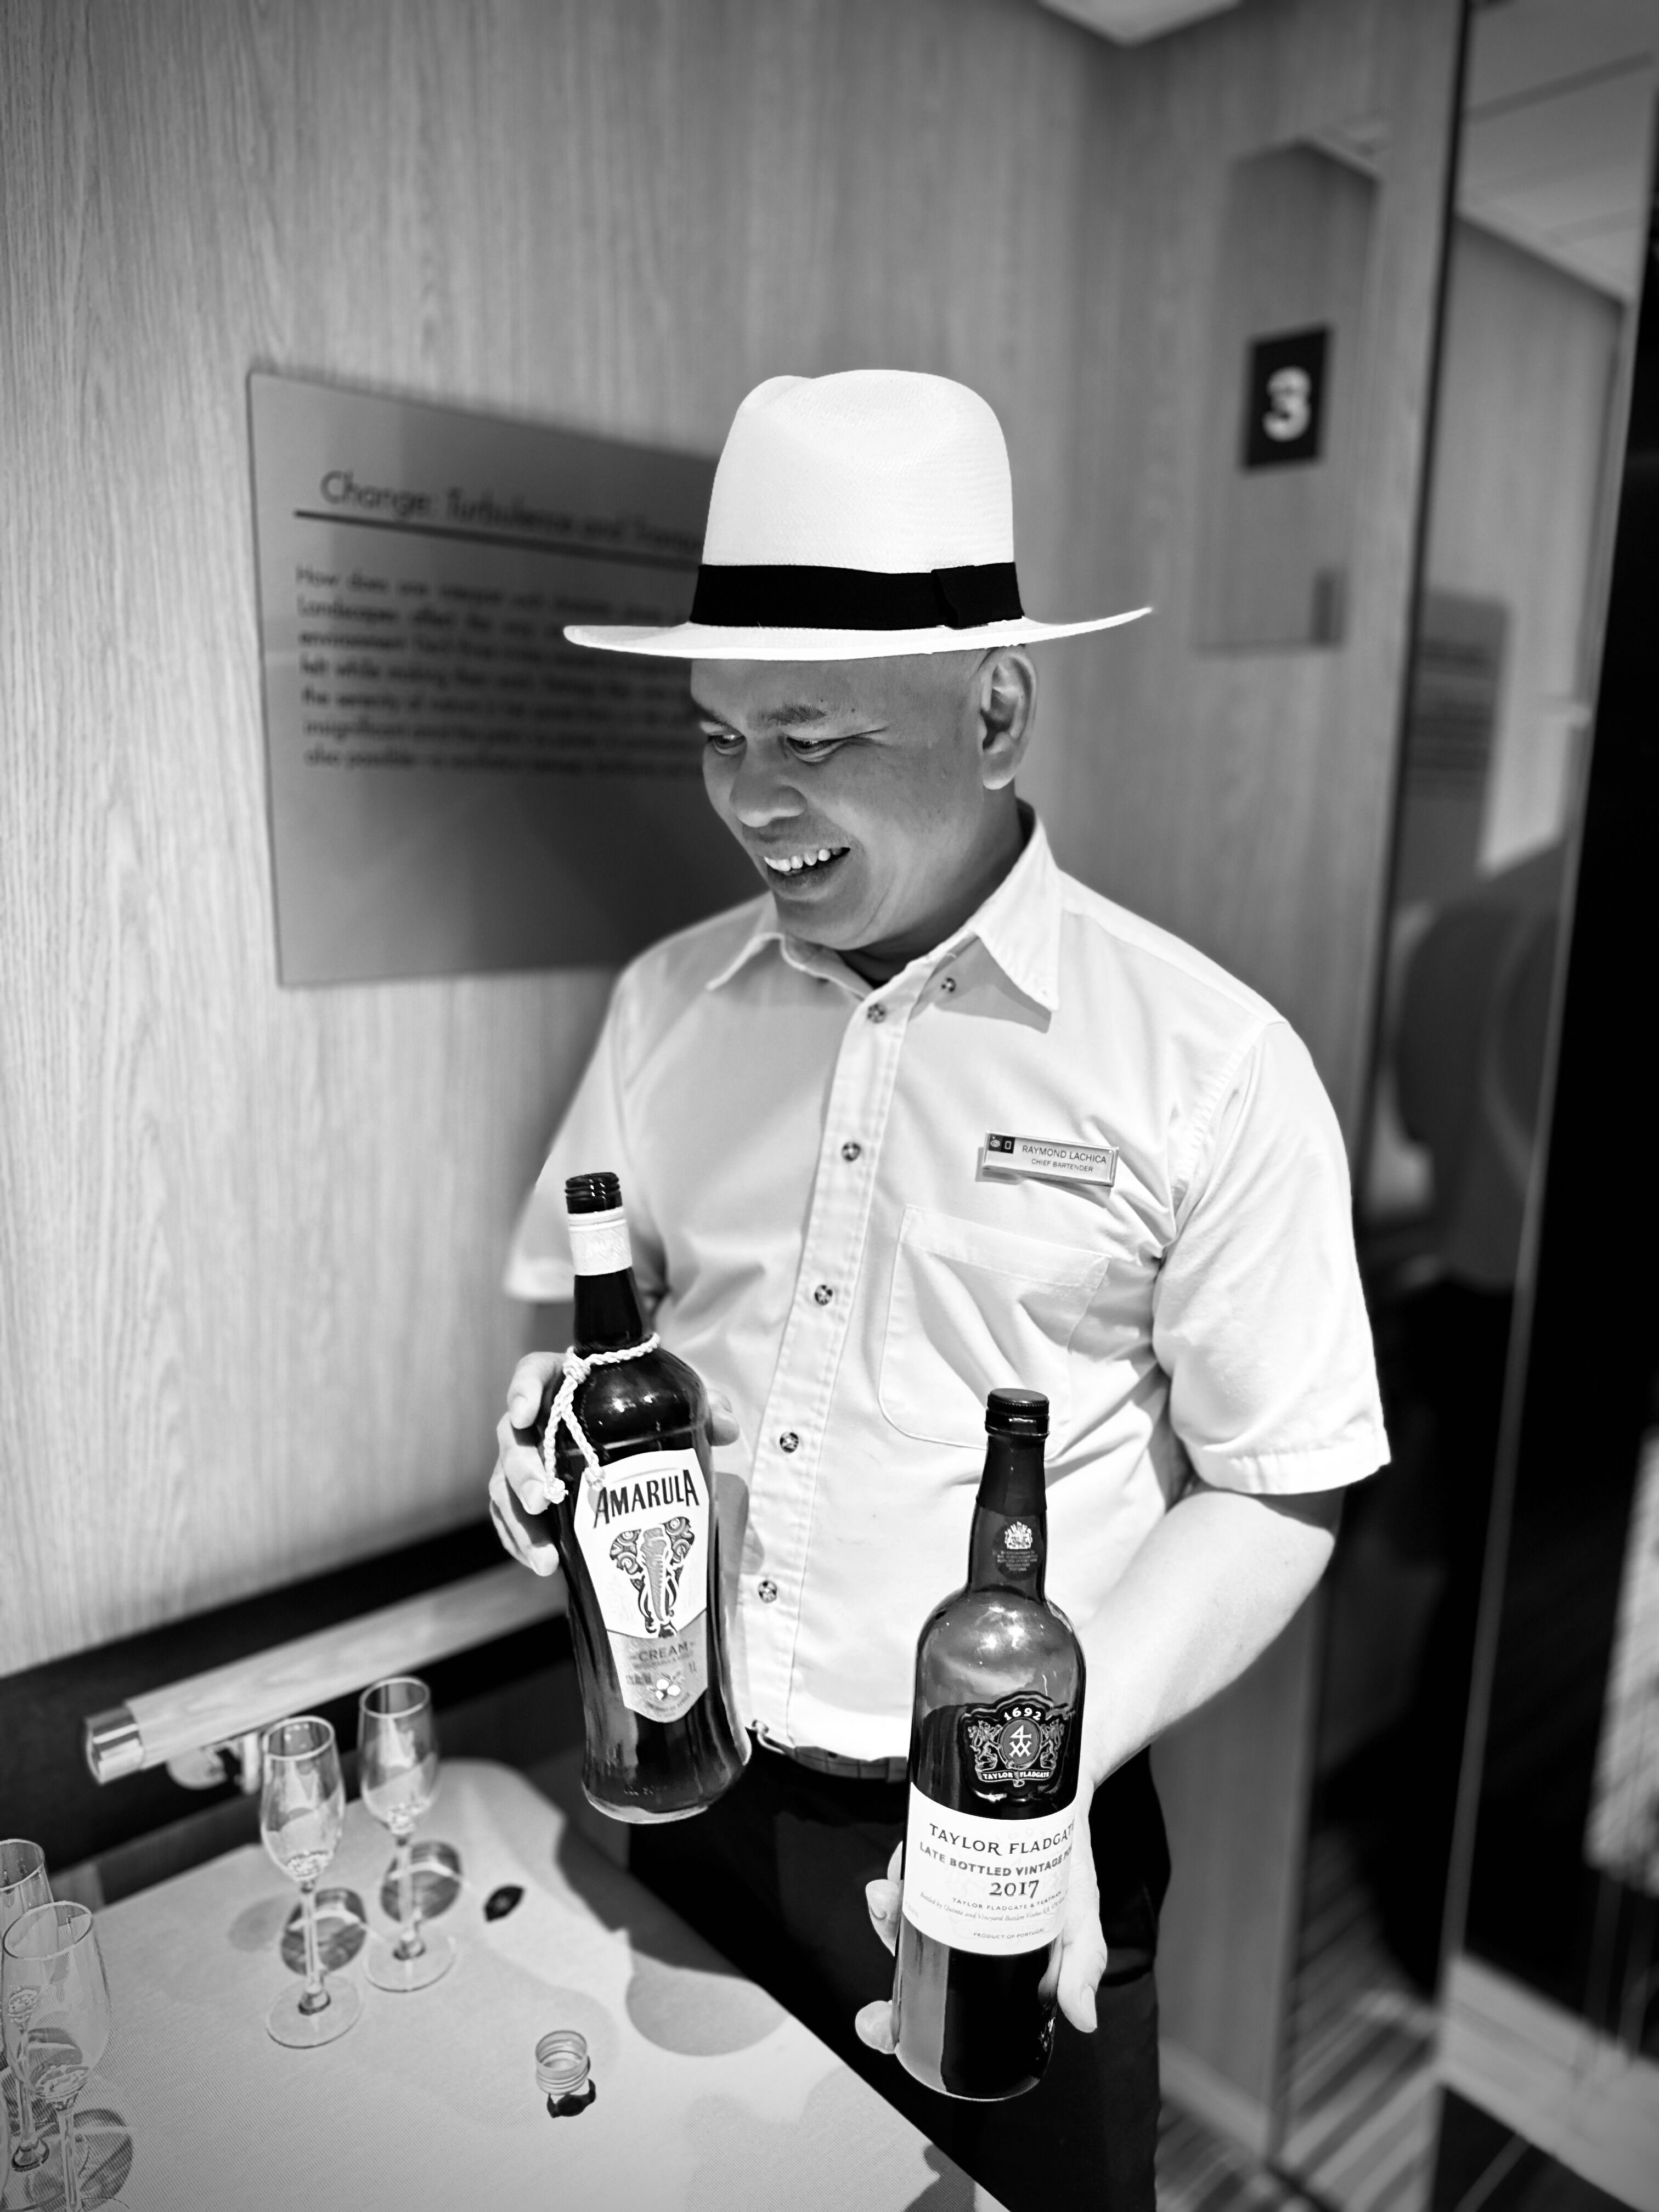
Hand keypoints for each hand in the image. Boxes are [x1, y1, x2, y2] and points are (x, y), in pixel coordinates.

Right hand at [488, 1353, 740, 1576]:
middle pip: (514, 1440)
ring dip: (521, 1522)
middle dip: (523, 1471)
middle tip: (541, 1499)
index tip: (524, 1413)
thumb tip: (727, 1426)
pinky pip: (510, 1518)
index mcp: (566, 1380)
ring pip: (505, 1485)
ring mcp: (530, 1459)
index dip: (523, 1390)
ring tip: (547, 1557)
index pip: (534, 1373)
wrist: (640, 1424)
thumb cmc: (648, 1401)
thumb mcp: (677, 1396)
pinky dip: (522, 1542)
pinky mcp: (530, 1495)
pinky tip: (545, 1564)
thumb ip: (704, 1403)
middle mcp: (539, 1419)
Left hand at [853, 1818, 1109, 2054]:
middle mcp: (954, 1929)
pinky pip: (907, 1866)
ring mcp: (941, 1890)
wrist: (1058, 1800)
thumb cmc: (1068, 1867)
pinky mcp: (935, 1852)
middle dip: (887, 1941)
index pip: (930, 2002)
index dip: (895, 2022)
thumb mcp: (1080, 1919)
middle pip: (905, 1949)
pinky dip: (899, 1870)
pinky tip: (901, 1868)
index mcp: (980, 1960)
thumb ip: (1082, 1965)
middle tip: (889, 1923)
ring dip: (886, 1909)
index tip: (878, 2029)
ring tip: (889, 1895)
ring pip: (900, 1909)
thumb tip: (1084, 2017)